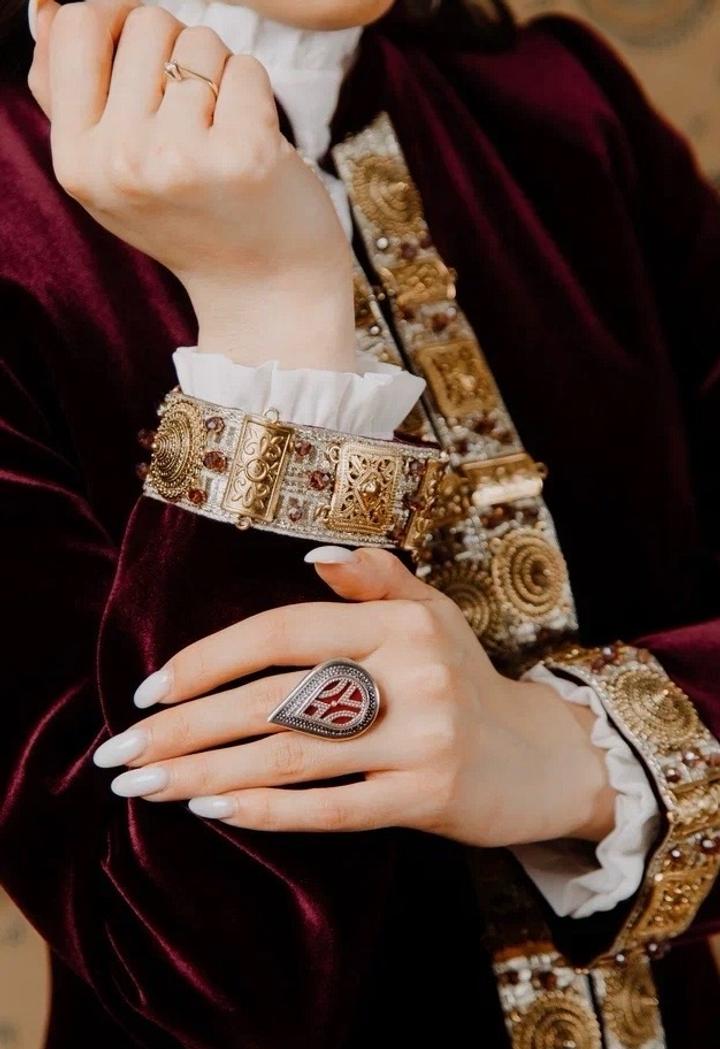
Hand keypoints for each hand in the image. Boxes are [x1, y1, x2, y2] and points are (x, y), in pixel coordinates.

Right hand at [27, 0, 356, 368]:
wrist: (265, 290)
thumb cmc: (192, 220)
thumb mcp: (109, 174)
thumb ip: (69, 94)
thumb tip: (46, 9)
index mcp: (75, 162)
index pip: (74, 26)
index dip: (115, 23)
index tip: (146, 56)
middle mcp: (121, 161)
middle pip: (144, 24)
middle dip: (176, 52)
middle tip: (193, 115)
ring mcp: (181, 159)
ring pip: (199, 42)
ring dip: (219, 74)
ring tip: (221, 134)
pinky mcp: (242, 155)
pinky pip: (246, 69)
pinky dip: (256, 95)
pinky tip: (254, 144)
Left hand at [93, 547, 615, 846]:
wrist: (541, 757)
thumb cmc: (466, 679)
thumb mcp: (432, 613)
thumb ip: (376, 577)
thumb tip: (312, 554)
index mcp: (401, 622)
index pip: (283, 632)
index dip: (210, 658)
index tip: (152, 689)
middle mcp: (413, 674)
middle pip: (274, 701)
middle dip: (186, 727)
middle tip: (121, 751)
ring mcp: (422, 739)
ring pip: (292, 758)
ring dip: (206, 773)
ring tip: (143, 785)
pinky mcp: (429, 798)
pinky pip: (333, 808)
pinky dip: (268, 812)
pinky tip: (212, 812)